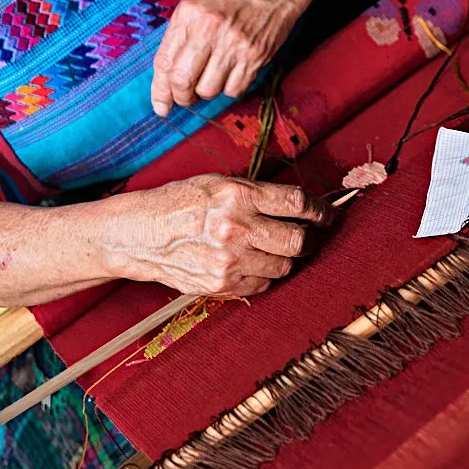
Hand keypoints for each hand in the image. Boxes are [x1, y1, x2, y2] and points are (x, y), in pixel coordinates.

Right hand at [111, 176, 330, 298]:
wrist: (139, 235)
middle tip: (309, 235)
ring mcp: (229, 260)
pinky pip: (262, 284)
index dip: (321, 210)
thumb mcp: (218, 184)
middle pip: (297, 241)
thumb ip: (257, 194)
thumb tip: (298, 204)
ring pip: (283, 266)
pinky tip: (250, 262)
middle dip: (309, 238)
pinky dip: (263, 274)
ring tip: (271, 248)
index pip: (296, 203)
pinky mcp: (221, 284)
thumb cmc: (179, 203)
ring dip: (284, 258)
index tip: (329, 214)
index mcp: (238, 196)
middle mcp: (236, 228)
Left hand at [151, 0, 313, 115]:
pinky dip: (229, 88)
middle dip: (181, 97)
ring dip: (206, 91)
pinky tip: (231, 73)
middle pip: (183, 80)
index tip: (160, 106)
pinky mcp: (254, 56)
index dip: (160, 90)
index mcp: (189, 14)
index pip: (164, 61)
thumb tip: (166, 76)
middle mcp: (209, 29)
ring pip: (208, 90)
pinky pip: (234, 89)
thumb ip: (179, 35)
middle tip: (186, 97)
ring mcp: (234, 44)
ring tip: (212, 77)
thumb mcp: (196, 4)